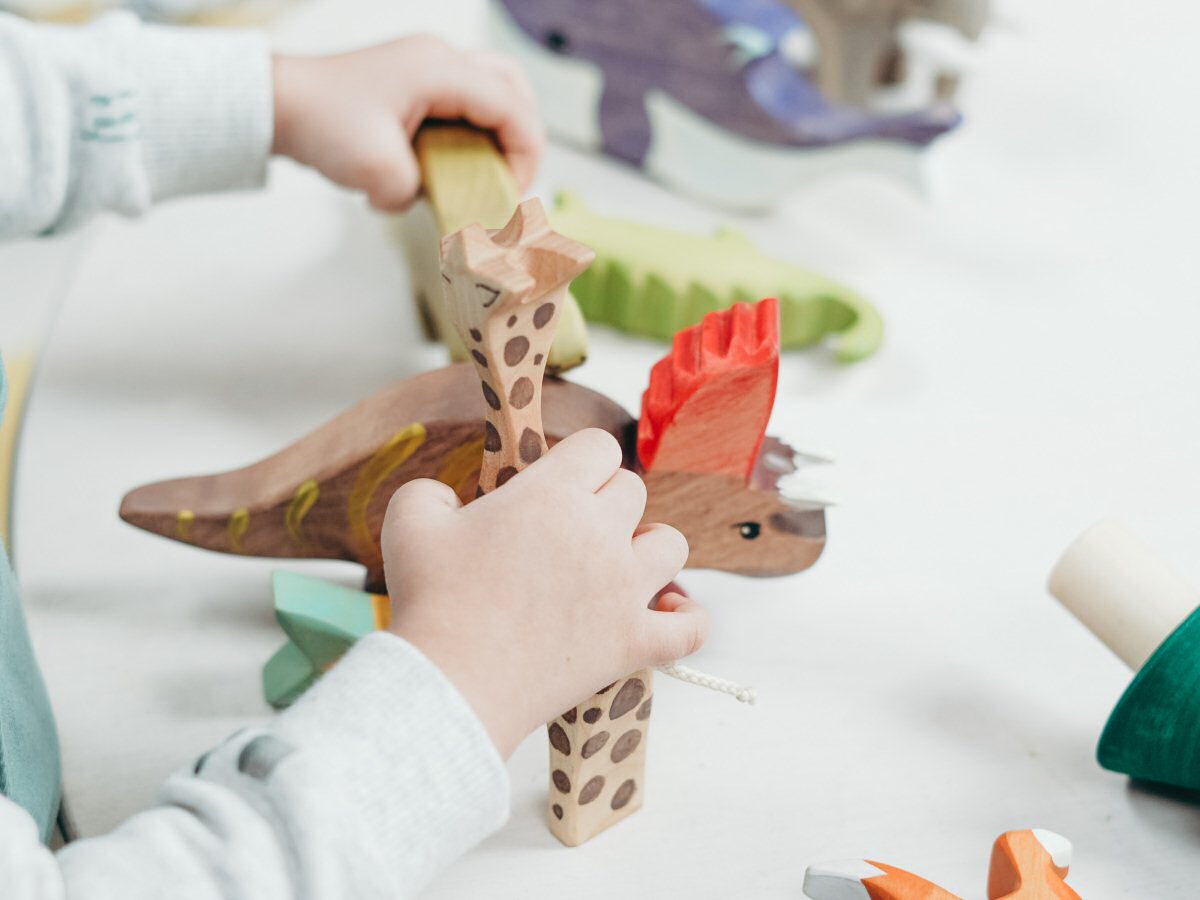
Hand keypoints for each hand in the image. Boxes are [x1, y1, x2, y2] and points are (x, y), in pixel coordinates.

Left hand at [272, 35, 544, 210]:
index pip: (512, 108)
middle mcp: (438, 60)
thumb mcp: (378, 172)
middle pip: (513, 88)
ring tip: (480, 177)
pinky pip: (460, 103)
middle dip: (521, 138)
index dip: (525, 155)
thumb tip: (429, 198)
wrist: (274, 104)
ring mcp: (424, 67)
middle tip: (508, 180)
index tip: (513, 195)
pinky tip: (445, 166)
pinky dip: (467, 134)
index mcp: (440, 70)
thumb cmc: (319, 121)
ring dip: (495, 135)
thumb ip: (419, 193)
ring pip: (490, 92)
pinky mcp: (411, 83)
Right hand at [381, 429, 708, 757]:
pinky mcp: (633, 642)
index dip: (579, 460)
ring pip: (671, 546)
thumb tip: (449, 498)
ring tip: (619, 563)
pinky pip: (690, 627)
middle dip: (603, 501)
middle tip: (569, 529)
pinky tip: (668, 611)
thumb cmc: (432, 602)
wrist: (451, 684)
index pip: (598, 447)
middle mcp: (599, 534)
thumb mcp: (410, 522)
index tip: (559, 481)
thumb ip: (430, 491)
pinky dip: (686, 618)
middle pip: (632, 491)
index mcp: (552, 495)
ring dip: (649, 548)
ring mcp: (624, 590)